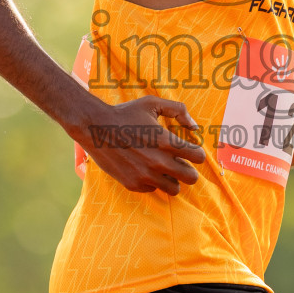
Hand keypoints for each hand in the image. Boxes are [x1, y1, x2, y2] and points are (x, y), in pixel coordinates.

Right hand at [72, 95, 205, 195]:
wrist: (95, 127)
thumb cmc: (125, 113)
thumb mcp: (152, 103)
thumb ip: (178, 110)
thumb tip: (194, 126)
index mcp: (166, 142)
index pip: (198, 157)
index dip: (197, 153)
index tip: (190, 151)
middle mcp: (159, 162)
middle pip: (191, 178)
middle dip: (189, 170)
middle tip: (181, 163)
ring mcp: (146, 175)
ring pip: (174, 188)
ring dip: (172, 179)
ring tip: (164, 168)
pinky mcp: (133, 184)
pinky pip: (153, 189)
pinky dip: (152, 182)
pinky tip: (144, 169)